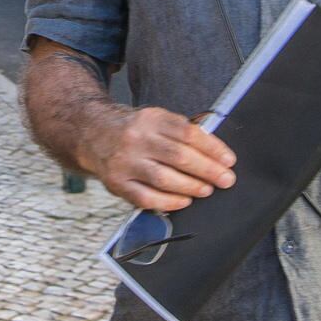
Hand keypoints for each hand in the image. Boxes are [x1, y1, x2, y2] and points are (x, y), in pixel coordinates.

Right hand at [79, 106, 235, 212]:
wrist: (92, 133)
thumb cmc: (134, 129)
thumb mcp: (155, 119)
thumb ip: (181, 132)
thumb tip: (215, 152)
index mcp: (150, 118)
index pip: (187, 133)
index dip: (212, 148)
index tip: (228, 160)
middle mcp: (136, 138)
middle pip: (178, 156)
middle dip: (207, 170)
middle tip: (226, 179)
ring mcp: (125, 162)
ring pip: (163, 178)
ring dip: (191, 187)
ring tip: (207, 190)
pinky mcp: (117, 183)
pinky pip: (146, 198)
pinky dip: (168, 202)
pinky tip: (183, 201)